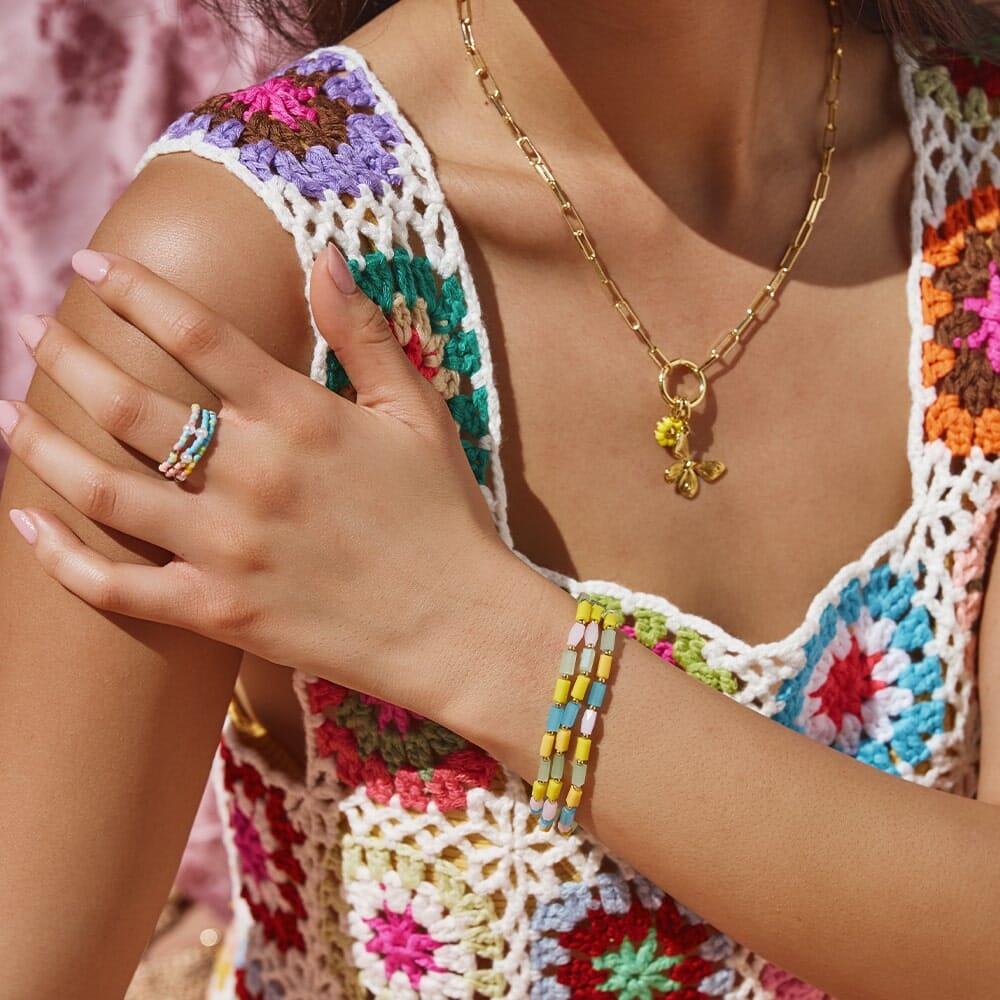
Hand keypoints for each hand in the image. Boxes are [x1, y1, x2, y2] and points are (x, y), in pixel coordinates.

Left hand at [1, 248, 515, 704]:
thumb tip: (323, 256)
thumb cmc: (444, 516)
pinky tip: (23, 519)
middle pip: (129, 402)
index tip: (89, 265)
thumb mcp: (417, 413)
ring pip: (103, 486)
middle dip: (68, 355)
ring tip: (8, 407)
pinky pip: (117, 586)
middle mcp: (252, 475)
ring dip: (40, 440)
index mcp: (300, 418)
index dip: (134, 290)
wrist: (458, 625)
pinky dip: (60, 554)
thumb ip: (364, 334)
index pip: (195, 334)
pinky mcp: (217, 612)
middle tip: (34, 329)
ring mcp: (227, 548)